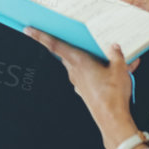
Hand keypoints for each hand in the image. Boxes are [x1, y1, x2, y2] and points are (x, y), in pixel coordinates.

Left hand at [23, 27, 142, 148]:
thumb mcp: (119, 69)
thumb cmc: (112, 95)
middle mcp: (74, 71)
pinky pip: (88, 75)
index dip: (40, 36)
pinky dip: (98, 71)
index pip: (54, 45)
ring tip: (111, 58)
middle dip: (70, 44)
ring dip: (91, 59)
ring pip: (80, 64)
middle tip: (76, 37)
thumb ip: (116, 55)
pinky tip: (113, 72)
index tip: (28, 30)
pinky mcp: (84, 89)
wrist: (112, 118)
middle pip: (68, 52)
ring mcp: (78, 81)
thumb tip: (114, 47)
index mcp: (78, 61)